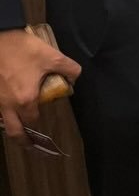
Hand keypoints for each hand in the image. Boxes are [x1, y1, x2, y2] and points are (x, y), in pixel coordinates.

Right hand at [0, 28, 80, 146]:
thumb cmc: (24, 49)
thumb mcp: (53, 57)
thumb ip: (69, 69)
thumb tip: (74, 79)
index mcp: (25, 99)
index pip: (33, 119)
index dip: (39, 120)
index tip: (43, 119)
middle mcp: (8, 105)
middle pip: (14, 131)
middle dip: (23, 140)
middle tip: (30, 145)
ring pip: (3, 122)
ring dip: (12, 128)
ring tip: (20, 129)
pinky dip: (4, 115)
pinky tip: (10, 110)